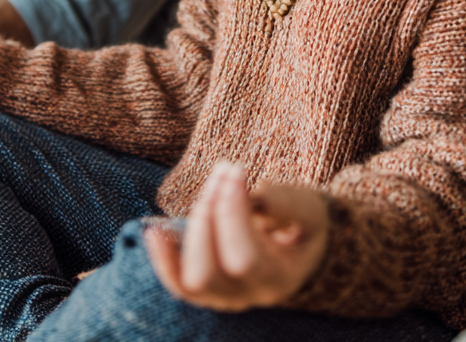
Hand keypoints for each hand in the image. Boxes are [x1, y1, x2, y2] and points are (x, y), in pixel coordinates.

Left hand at [144, 161, 329, 311]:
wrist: (299, 245)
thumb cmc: (305, 224)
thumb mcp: (310, 210)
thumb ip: (287, 204)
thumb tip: (255, 195)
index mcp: (279, 279)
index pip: (244, 258)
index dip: (233, 213)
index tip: (236, 169)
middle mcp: (248, 295)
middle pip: (209, 271)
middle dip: (209, 215)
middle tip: (223, 172)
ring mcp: (222, 294)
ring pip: (191, 278)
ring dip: (193, 227)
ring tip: (209, 189)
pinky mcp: (203, 284)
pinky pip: (177, 282)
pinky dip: (163, 259)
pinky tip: (155, 230)